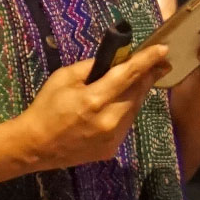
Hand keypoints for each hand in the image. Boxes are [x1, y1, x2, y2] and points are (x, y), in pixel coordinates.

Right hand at [16, 43, 167, 171]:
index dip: (147, 61)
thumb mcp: (63, 77)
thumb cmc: (46, 107)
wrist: (35, 146)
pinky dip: (126, 110)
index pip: (129, 75)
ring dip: (137, 93)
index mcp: (95, 99)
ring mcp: (112, 138)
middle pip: (137, 92)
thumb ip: (91, 67)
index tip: (164, 50)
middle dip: (148, 76)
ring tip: (139, 81)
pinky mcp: (111, 149)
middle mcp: (109, 120)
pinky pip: (126, 124)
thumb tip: (114, 61)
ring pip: (134, 109)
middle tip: (159, 63)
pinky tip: (118, 104)